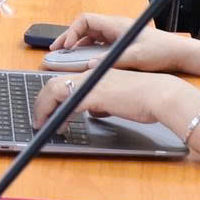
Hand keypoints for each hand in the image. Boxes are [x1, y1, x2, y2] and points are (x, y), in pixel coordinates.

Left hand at [35, 67, 199, 129]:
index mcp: (96, 73)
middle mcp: (90, 75)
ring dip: (44, 108)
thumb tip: (94, 112)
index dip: (51, 95)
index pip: (65, 80)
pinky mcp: (95, 94)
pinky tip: (57, 126)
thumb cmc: (146, 99)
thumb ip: (104, 103)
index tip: (47, 109)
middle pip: (54, 83)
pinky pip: (67, 103)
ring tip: (41, 124)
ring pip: (55, 90)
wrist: (160, 95)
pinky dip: (57, 115)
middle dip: (41, 102)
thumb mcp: (120, 100)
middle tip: (38, 118)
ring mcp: (92, 83)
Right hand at [58, 12, 190, 71]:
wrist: (181, 53)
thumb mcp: (135, 57)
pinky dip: (89, 52)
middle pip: (85, 28)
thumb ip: (111, 60)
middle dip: (69, 39)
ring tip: (67, 58)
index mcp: (116, 25)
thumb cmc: (162, 51)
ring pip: (91, 37)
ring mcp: (119, 35)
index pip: (85, 21)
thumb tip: (89, 64)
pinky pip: (100, 45)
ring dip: (78, 46)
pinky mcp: (123, 44)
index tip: (63, 46)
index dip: (71, 32)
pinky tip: (86, 63)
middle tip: (56, 51)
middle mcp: (115, 27)